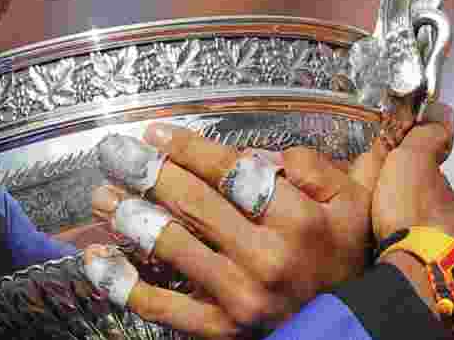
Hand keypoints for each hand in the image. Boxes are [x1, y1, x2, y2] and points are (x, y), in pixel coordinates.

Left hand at [87, 124, 388, 338]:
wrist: (354, 329)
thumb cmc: (339, 258)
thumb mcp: (348, 204)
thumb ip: (312, 167)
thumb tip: (259, 152)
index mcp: (297, 219)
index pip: (231, 172)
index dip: (187, 148)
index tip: (155, 133)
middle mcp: (267, 257)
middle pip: (194, 203)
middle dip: (148, 172)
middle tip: (116, 152)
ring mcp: (240, 296)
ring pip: (171, 246)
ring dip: (129, 216)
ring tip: (102, 195)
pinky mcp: (220, 329)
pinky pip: (161, 305)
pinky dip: (123, 282)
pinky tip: (99, 259)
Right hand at [372, 103, 453, 307]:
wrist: (423, 273)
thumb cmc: (414, 218)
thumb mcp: (412, 164)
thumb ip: (425, 139)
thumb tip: (441, 111)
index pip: (438, 189)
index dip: (416, 186)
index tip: (398, 189)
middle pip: (439, 219)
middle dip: (418, 217)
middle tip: (389, 218)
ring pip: (434, 245)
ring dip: (416, 242)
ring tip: (387, 244)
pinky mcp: (448, 289)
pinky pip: (428, 270)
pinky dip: (415, 265)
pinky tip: (396, 265)